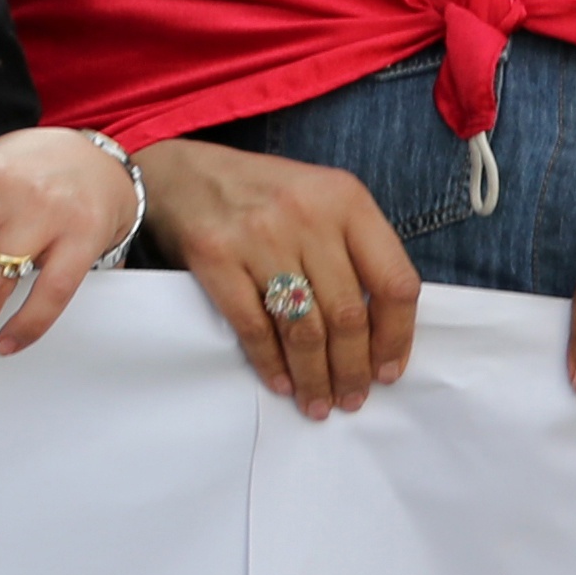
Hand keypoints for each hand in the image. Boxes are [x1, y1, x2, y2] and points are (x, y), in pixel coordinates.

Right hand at [138, 138, 420, 417]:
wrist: (179, 172)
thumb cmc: (259, 193)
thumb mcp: (319, 199)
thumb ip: (352, 248)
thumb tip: (377, 330)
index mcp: (346, 200)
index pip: (394, 281)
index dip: (396, 336)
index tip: (388, 371)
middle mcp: (308, 215)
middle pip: (348, 314)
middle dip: (352, 369)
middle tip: (351, 399)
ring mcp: (259, 236)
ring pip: (303, 328)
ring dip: (314, 376)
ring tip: (317, 402)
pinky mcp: (216, 256)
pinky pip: (254, 326)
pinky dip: (270, 362)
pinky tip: (279, 381)